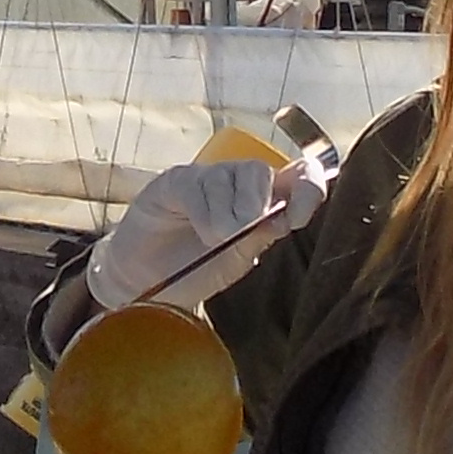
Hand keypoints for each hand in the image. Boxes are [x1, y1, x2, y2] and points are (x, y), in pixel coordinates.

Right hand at [84, 145, 334, 316]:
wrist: (145, 282)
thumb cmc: (194, 269)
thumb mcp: (236, 259)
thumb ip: (260, 237)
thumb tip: (283, 218)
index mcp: (263, 201)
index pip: (300, 176)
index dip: (307, 187)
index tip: (296, 219)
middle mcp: (237, 183)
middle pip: (260, 171)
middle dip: (256, 206)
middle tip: (237, 235)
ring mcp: (205, 178)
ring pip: (228, 177)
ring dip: (226, 216)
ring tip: (213, 241)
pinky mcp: (175, 181)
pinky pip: (197, 184)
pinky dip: (204, 212)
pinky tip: (201, 232)